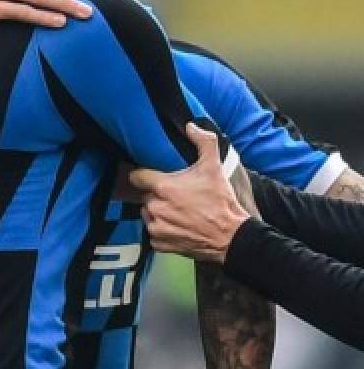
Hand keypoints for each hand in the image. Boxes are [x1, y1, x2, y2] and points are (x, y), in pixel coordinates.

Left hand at [128, 123, 249, 262]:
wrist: (232, 237)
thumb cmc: (222, 202)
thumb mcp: (214, 167)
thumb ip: (203, 142)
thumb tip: (191, 126)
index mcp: (162, 187)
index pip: (136, 176)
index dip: (144, 175)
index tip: (152, 177)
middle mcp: (155, 207)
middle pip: (145, 196)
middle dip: (157, 195)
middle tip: (176, 196)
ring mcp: (156, 226)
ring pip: (148, 214)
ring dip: (158, 212)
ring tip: (179, 212)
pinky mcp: (160, 243)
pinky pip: (153, 233)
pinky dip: (163, 230)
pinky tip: (179, 226)